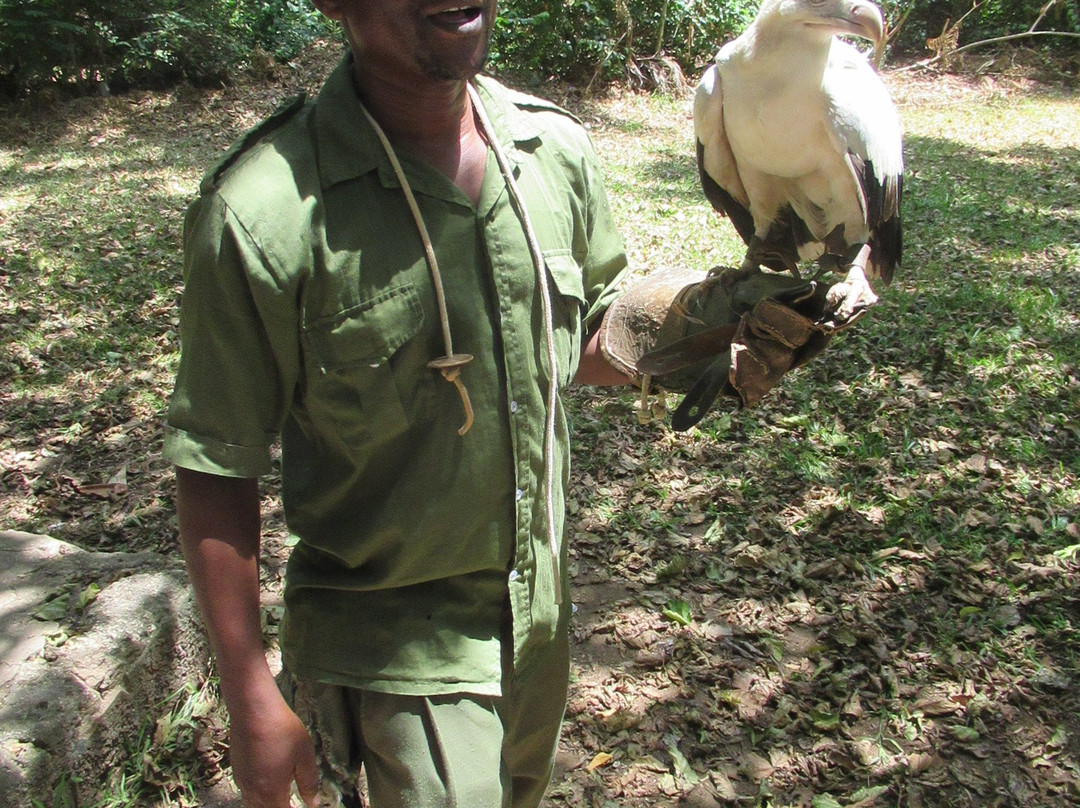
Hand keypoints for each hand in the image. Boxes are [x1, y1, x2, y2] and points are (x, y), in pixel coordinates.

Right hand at [227, 684, 321, 807]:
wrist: (254, 710)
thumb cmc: (282, 730)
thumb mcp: (304, 755)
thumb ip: (309, 782)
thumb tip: (313, 803)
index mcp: (272, 791)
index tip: (300, 806)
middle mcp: (253, 790)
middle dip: (279, 807)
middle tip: (291, 802)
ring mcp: (242, 779)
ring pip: (252, 802)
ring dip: (266, 803)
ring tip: (279, 796)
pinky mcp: (236, 767)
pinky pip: (245, 789)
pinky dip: (255, 793)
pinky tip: (264, 781)